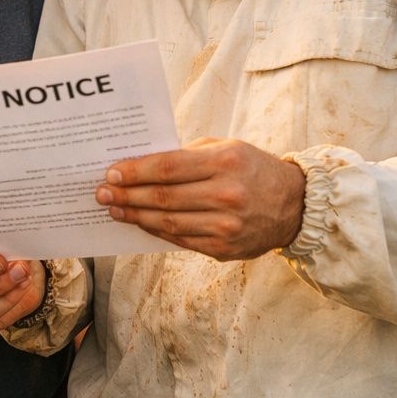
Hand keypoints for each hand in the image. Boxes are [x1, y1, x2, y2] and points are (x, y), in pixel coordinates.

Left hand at [96, 138, 304, 259]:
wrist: (294, 205)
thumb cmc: (252, 169)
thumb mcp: (226, 148)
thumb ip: (187, 155)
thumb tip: (140, 166)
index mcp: (225, 162)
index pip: (167, 168)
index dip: (134, 172)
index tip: (111, 173)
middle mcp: (226, 195)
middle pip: (163, 198)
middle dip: (126, 195)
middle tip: (101, 193)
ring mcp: (226, 226)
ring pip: (167, 223)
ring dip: (135, 216)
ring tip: (114, 209)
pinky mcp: (224, 249)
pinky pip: (180, 240)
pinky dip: (155, 231)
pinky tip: (140, 223)